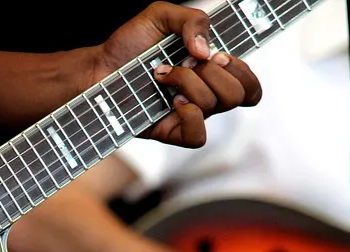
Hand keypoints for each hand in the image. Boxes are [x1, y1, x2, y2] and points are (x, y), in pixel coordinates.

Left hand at [90, 2, 261, 147]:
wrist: (100, 68)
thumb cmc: (129, 44)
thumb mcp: (161, 16)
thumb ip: (192, 20)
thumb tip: (206, 52)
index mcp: (211, 71)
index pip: (249, 83)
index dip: (241, 69)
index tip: (218, 55)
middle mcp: (205, 94)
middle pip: (239, 94)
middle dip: (213, 72)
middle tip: (185, 62)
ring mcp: (190, 115)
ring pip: (215, 105)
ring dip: (188, 82)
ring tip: (161, 74)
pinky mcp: (172, 132)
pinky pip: (198, 137)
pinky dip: (190, 116)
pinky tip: (172, 102)